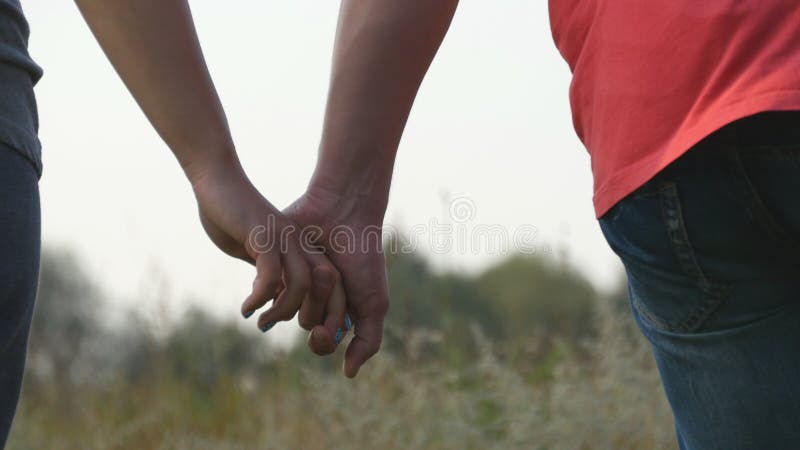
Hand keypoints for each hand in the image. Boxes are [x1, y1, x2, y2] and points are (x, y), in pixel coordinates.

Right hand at [189, 153, 345, 334]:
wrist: (216, 181)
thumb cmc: (230, 216)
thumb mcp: (254, 251)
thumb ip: (267, 271)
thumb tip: (270, 297)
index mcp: (302, 247)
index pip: (331, 284)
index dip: (327, 310)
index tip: (307, 331)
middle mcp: (300, 243)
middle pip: (327, 286)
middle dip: (315, 316)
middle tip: (279, 327)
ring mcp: (285, 238)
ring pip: (302, 285)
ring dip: (282, 310)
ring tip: (262, 323)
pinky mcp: (265, 235)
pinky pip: (271, 276)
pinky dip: (260, 298)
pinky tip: (247, 308)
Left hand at [284, 184, 389, 377]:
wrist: (343, 215)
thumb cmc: (363, 258)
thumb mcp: (374, 303)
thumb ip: (367, 342)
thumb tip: (347, 374)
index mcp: (338, 308)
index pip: (324, 341)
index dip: (323, 339)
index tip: (323, 330)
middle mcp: (315, 299)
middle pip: (306, 326)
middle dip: (317, 310)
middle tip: (330, 286)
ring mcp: (293, 282)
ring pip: (286, 310)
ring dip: (304, 293)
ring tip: (318, 267)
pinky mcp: (273, 265)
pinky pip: (266, 289)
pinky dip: (278, 284)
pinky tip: (288, 270)